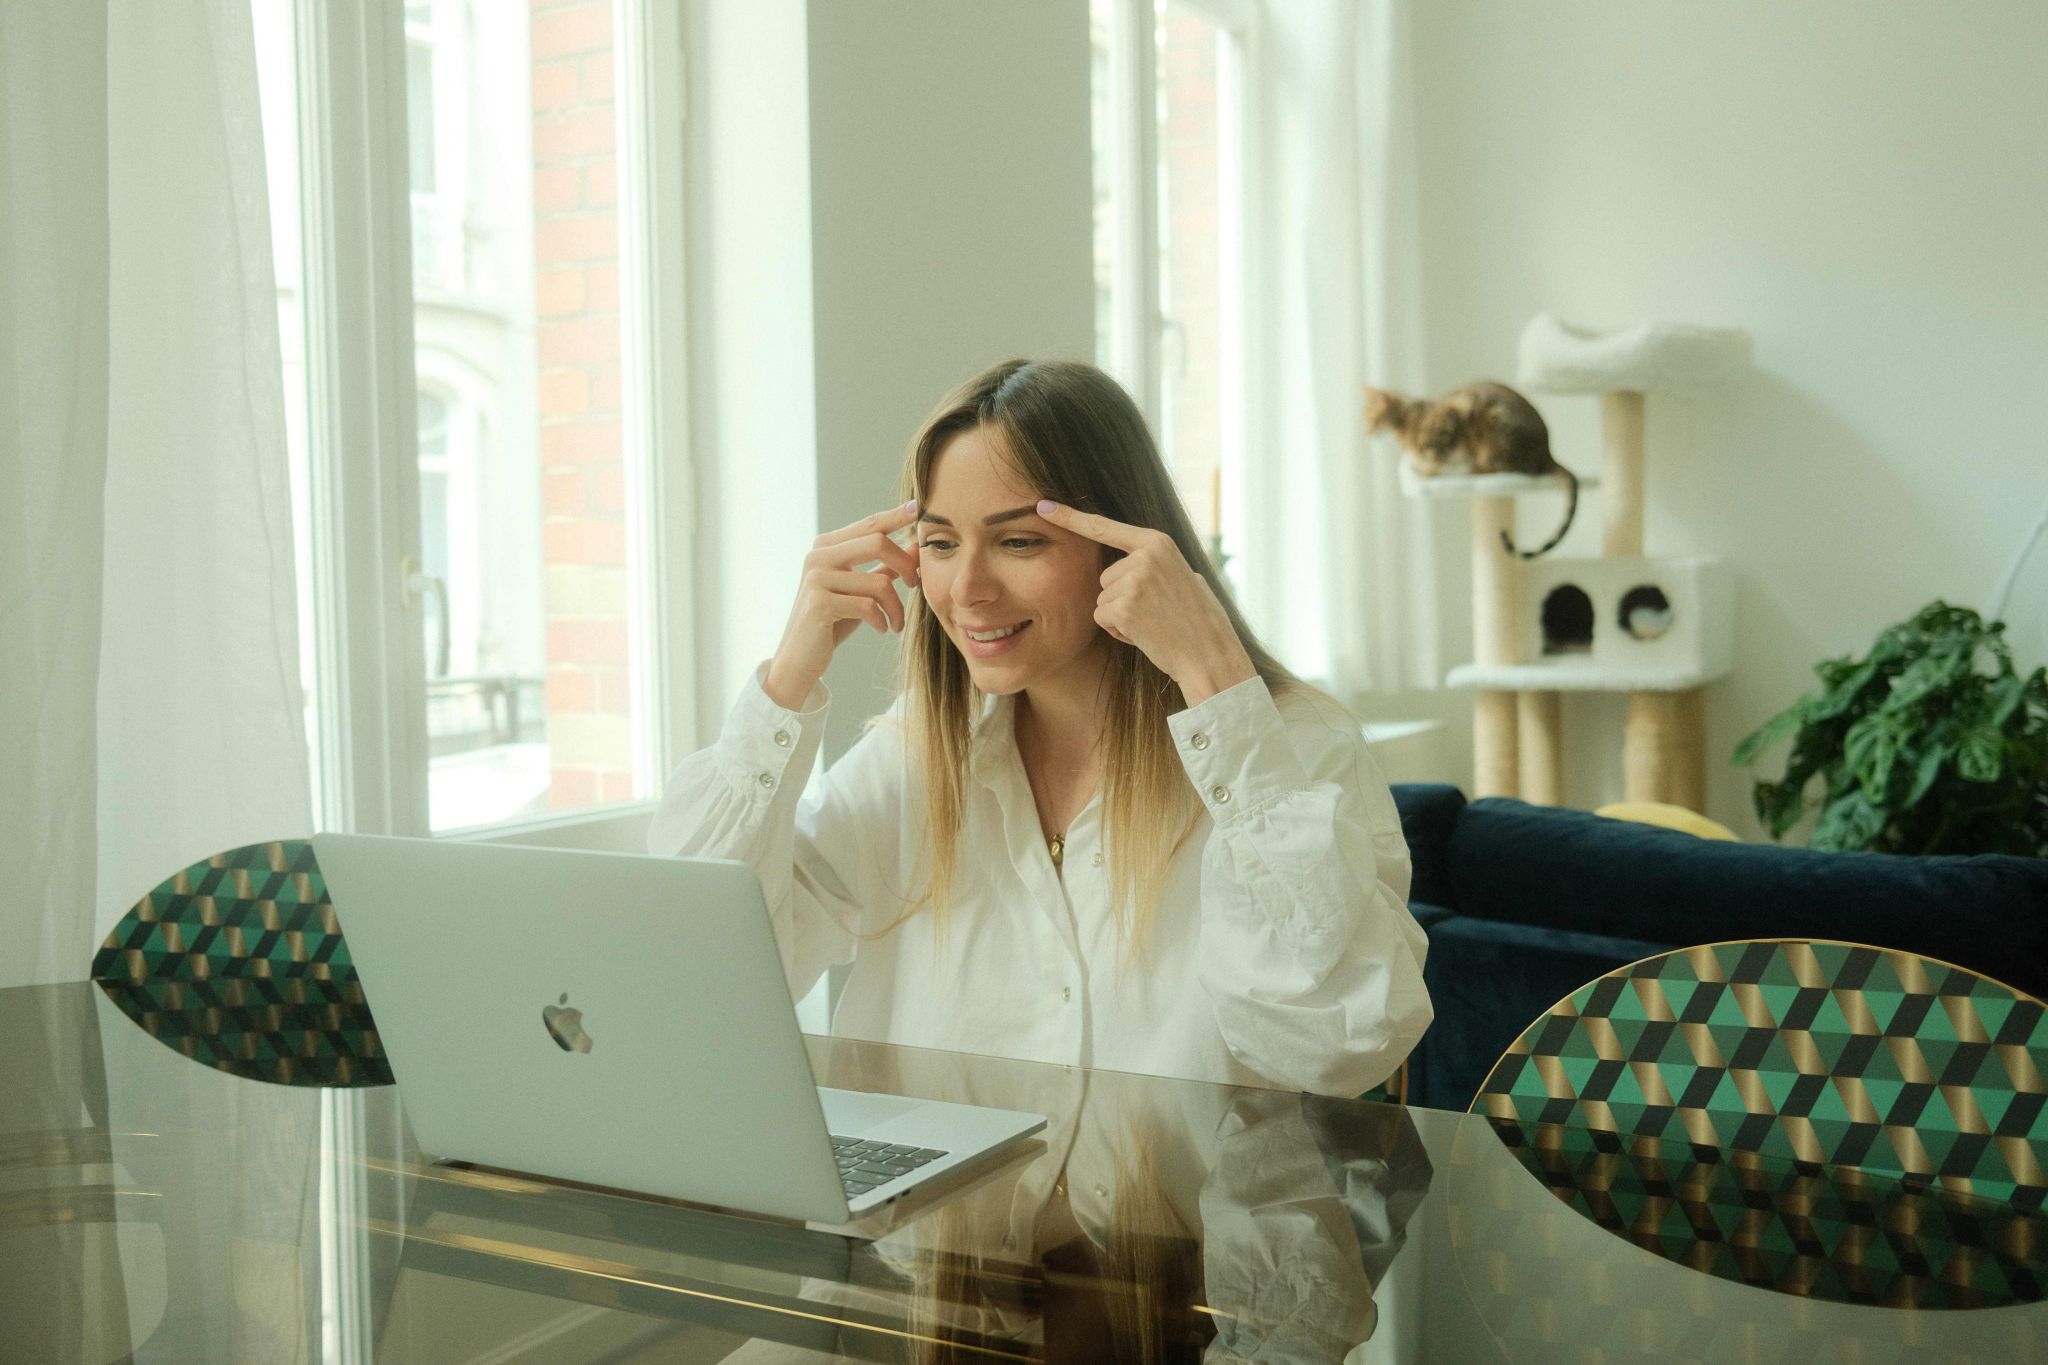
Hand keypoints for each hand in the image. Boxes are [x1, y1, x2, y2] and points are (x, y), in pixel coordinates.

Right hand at [764, 500, 921, 707]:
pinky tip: (882, 629)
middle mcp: (818, 556)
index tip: (918, 508)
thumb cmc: (832, 623)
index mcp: (826, 547)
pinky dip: (883, 620)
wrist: (799, 659)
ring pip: (878, 582)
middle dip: (906, 564)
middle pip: (877, 542)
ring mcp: (816, 578)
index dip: (896, 516)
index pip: (869, 524)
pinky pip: (868, 606)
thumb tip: (915, 546)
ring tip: (897, 623)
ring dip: (897, 607)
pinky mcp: (819, 602)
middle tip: (916, 584)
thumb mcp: (860, 591)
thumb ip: (884, 567)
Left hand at [1033, 499, 1256, 704]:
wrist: (1209, 654)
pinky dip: (1118, 631)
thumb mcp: (1182, 574)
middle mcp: (1144, 556)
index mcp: (1157, 542)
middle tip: (1155, 612)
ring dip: (1120, 616)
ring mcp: (1133, 580)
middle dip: (1121, 598)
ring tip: (1154, 623)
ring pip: (1101, 599)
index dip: (1071, 517)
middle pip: (1104, 577)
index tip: (1042, 506)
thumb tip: (1131, 559)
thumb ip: (1153, 562)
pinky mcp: (1123, 607)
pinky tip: (1145, 634)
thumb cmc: (1198, 620)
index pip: (1105, 527)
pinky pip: (1101, 618)